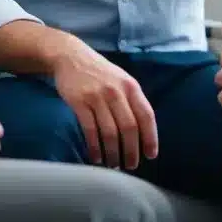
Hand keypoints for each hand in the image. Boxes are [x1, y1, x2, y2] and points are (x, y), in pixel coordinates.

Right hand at [52, 47, 157, 169]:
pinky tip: (96, 158)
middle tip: (131, 165)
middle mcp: (116, 91)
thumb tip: (143, 132)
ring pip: (110, 132)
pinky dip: (94, 147)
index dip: (150, 137)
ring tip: (114, 164)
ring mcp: (97, 96)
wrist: (71, 57)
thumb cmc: (100, 73)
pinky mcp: (79, 101)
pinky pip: (90, 130)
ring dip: (113, 153)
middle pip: (129, 127)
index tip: (151, 155)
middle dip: (131, 151)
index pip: (146, 115)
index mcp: (131, 87)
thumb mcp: (122, 80)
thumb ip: (132, 101)